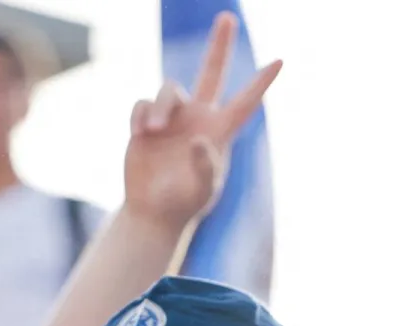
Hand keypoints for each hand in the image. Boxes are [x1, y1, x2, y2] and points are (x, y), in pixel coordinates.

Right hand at [124, 11, 281, 231]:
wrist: (153, 211)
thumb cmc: (184, 204)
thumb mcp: (202, 191)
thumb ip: (206, 167)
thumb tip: (200, 141)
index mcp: (220, 132)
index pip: (245, 103)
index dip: (261, 82)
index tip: (280, 62)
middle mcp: (199, 118)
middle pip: (211, 71)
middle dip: (219, 44)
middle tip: (228, 17)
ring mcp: (173, 118)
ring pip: (168, 89)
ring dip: (160, 108)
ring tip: (151, 133)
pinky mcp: (147, 121)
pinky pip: (142, 104)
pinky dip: (140, 116)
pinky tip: (139, 135)